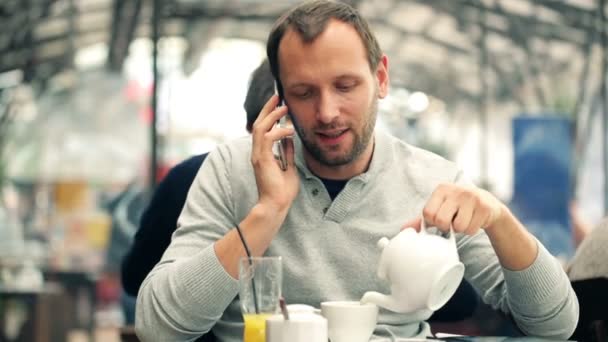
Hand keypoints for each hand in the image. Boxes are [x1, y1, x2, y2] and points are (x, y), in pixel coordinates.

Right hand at [250, 95, 298, 213]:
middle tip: (278, 97)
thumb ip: (287, 152)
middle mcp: (257, 152)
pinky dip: (278, 131)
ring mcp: (258, 155)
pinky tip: (289, 130)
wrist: (276, 205)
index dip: (270, 115)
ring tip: (284, 108)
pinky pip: (267, 138)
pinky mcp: (261, 159)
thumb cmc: (282, 191)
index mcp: (263, 153)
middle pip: (259, 124)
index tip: (279, 104)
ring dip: (272, 116)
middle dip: (268, 109)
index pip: (263, 129)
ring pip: (260, 128)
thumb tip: (290, 138)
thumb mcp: (289, 166)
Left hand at [402, 183, 506, 234]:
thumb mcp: (439, 209)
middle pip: (441, 221)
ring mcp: (471, 197)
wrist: (487, 204)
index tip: (440, 219)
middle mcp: (456, 190)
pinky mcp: (484, 207)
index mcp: (441, 189)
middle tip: (452, 221)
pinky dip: (471, 230)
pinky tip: (473, 220)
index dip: (433, 222)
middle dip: (446, 227)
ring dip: (460, 229)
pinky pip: (471, 229)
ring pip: (458, 227)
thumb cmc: (457, 207)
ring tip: (464, 219)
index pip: (427, 213)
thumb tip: (403, 229)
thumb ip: (422, 219)